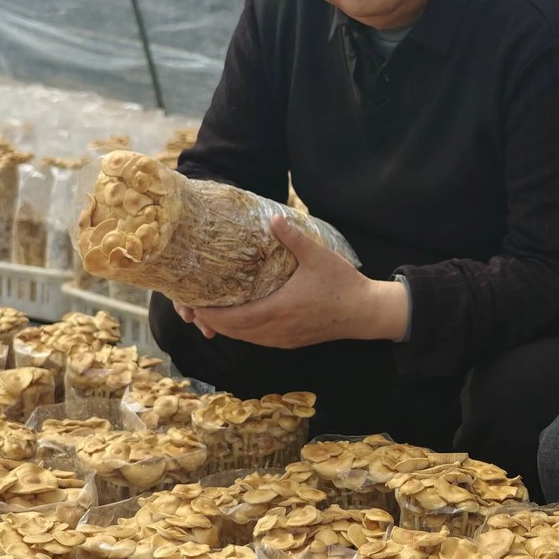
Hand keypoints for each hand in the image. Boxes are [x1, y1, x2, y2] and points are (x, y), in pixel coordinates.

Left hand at [187, 216, 408, 348]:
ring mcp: (284, 338)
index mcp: (279, 309)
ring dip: (227, 329)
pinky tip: (239, 321)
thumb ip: (293, 237)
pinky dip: (243, 332)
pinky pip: (258, 340)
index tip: (194, 304)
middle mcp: (277, 329)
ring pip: (246, 338)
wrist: (365, 313)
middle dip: (211, 321)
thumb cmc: (342, 284)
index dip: (211, 314)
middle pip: (235, 332)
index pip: (235, 319)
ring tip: (209, 314)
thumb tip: (273, 217)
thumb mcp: (318, 256)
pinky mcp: (290, 342)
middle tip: (193, 307)